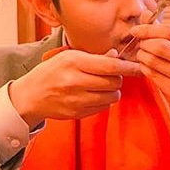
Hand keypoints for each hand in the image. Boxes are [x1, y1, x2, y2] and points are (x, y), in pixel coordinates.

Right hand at [9, 49, 140, 127]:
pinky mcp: (78, 114)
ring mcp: (77, 100)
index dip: (128, 67)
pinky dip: (104, 101)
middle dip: (119, 78)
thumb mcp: (68, 57)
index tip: (139, 67)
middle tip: (113, 74)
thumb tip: (116, 56)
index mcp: (74, 62)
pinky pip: (103, 108)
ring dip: (113, 91)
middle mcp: (75, 82)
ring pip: (112, 97)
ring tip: (103, 85)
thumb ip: (94, 57)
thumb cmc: (51, 72)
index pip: (110, 66)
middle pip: (114, 82)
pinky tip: (94, 95)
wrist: (30, 96)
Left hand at [129, 23, 169, 132]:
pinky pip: (154, 75)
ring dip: (142, 56)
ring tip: (141, 54)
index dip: (150, 29)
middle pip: (162, 45)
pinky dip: (144, 68)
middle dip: (144, 42)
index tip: (137, 30)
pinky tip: (145, 66)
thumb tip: (146, 14)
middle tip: (139, 43)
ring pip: (155, 61)